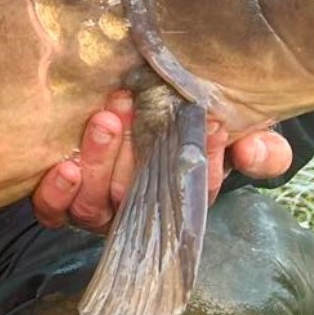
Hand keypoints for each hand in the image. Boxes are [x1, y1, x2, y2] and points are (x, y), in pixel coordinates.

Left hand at [30, 91, 293, 231]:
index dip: (205, 161)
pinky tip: (66, 165)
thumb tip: (254, 154)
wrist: (154, 105)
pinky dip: (57, 192)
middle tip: (134, 104)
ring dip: (99, 160)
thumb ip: (260, 146)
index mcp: (180, 197)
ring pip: (94, 203)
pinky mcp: (60, 198)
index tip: (210, 125)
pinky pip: (53, 210)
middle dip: (136, 153)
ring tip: (106, 118)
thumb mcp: (237, 127)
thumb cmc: (191, 119)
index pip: (196, 191)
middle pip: (135, 197)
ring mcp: (97, 205)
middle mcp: (137, 208)